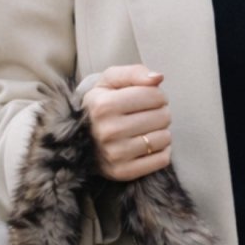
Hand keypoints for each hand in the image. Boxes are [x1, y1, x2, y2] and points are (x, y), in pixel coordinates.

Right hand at [82, 65, 171, 181]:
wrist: (80, 136)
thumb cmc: (101, 104)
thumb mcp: (110, 80)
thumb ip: (134, 72)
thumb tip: (158, 78)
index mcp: (103, 105)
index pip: (155, 96)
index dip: (158, 95)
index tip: (148, 98)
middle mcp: (107, 131)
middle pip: (163, 117)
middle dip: (161, 112)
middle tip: (148, 115)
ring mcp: (115, 154)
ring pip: (164, 138)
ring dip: (162, 131)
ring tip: (146, 129)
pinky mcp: (122, 172)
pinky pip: (162, 159)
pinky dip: (161, 151)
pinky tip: (147, 145)